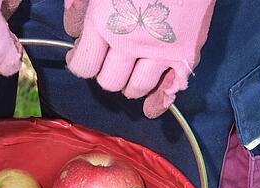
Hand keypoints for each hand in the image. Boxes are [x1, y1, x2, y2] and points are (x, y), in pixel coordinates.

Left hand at [66, 0, 214, 117]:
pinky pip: (170, 90)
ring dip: (129, 83)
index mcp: (105, 22)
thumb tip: (72, 28)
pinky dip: (159, 101)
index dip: (79, 62)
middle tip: (109, 60)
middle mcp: (130, 43)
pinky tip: (150, 105)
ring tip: (130, 71)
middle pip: (108, 82)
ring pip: (135, 89)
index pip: (83, 67)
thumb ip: (79, 2)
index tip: (80, 55)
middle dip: (105, 72)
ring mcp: (160, 51)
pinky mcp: (187, 53)